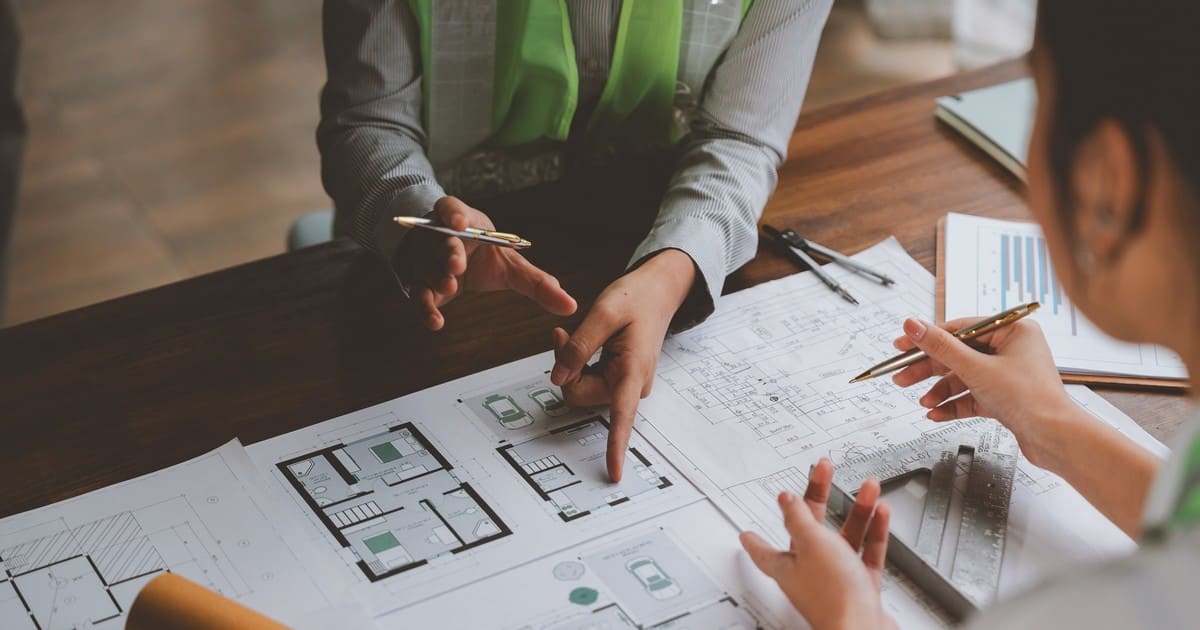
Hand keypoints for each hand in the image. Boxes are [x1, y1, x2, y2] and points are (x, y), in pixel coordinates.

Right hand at [400, 196, 576, 329]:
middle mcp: (438, 236)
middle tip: (457, 265)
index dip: (454, 213)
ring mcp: (425, 258)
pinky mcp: (418, 282)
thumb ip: (537, 283)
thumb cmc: (482, 254)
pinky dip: (426, 309)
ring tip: (450, 287)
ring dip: (438, 277)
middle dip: (449, 252)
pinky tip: (435, 322)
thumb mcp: (510, 264)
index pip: (451, 208)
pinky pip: (419, 295)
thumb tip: (569, 305)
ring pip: (428, 267)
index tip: (460, 222)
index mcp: (462, 220)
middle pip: (440, 240)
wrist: (452, 262)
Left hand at [549, 249, 696, 480]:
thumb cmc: (635, 299)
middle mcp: (631, 385)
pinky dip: (577, 365)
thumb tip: (558, 379)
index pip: (622, 415)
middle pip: (580, 395)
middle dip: (565, 369)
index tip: (614, 474)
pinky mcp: (617, 380)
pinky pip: (586, 382)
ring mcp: (625, 384)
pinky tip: (582, 342)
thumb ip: (578, 348)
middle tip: (562, 335)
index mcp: (633, 370)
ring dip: (570, 365)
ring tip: (572, 335)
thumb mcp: (603, 313)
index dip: (615, 447)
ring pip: (580, 388)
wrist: (657, 292)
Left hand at [740, 458, 894, 629]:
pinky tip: (881, 514)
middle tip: (822, 473)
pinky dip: (875, 532)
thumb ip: (799, 519)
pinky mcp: (862, 588)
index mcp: (787, 566)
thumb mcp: (811, 543)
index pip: (763, 550)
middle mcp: (810, 574)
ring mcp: (837, 580)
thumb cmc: (833, 595)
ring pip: (845, 538)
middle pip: (811, 530)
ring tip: (867, 487)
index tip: (745, 532)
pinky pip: (868, 554)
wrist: (864, 628)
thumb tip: (785, 500)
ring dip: (857, 510)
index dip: (754, 540)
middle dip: (819, 498)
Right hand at [890, 317, 1079, 466]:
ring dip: (940, 392)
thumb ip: (940, 346)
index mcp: (1012, 331)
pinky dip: (953, 404)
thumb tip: (914, 325)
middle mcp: (1011, 349)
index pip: (959, 328)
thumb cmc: (1031, 400)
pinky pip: (971, 395)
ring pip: (962, 377)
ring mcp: (1007, 374)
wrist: (1055, 438)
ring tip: (925, 403)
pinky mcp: (1003, 396)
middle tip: (902, 376)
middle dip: (928, 370)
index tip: (903, 346)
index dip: (927, 338)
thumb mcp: (976, 368)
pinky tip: (938, 413)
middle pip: (957, 354)